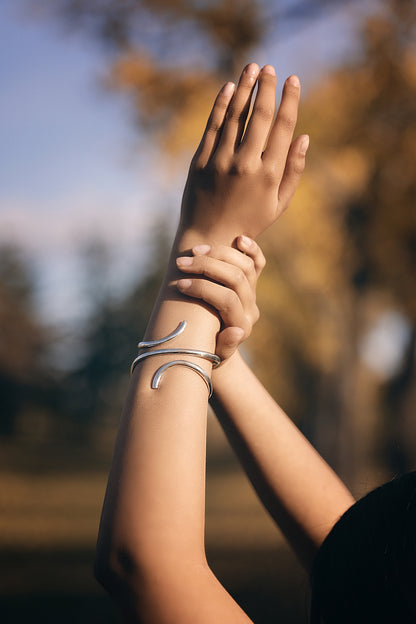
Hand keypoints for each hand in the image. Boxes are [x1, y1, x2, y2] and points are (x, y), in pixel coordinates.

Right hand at [175, 235, 264, 360]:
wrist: (215, 349)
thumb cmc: (204, 354)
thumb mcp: (209, 356)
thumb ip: (224, 347)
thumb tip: (235, 331)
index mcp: (241, 325)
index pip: (227, 299)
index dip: (203, 289)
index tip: (179, 285)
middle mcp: (250, 308)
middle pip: (235, 278)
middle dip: (206, 266)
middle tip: (181, 263)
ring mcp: (252, 294)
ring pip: (245, 265)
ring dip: (219, 253)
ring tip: (194, 250)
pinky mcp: (251, 283)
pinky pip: (257, 262)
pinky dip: (252, 249)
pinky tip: (239, 239)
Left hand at [180, 63, 308, 244]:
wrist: (209, 238)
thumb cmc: (249, 222)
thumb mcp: (278, 204)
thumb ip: (293, 171)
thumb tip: (305, 138)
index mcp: (269, 174)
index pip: (282, 127)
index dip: (289, 100)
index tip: (292, 80)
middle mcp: (245, 164)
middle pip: (259, 116)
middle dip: (266, 87)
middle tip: (269, 67)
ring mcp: (220, 162)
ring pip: (234, 116)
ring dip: (244, 88)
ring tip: (251, 68)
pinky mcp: (200, 162)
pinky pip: (212, 126)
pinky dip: (221, 104)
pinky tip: (228, 88)